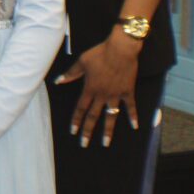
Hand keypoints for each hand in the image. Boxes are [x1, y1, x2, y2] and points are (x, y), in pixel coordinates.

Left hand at [54, 28, 140, 147]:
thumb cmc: (99, 54)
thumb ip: (70, 74)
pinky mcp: (128, 91)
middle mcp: (102, 95)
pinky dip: (133, 116)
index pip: (81, 108)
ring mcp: (116, 95)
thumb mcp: (81, 62)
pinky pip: (131, 106)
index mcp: (90, 88)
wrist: (120, 49)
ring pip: (111, 116)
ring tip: (106, 143)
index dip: (76, 120)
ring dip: (108, 130)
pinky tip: (135, 127)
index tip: (73, 131)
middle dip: (88, 131)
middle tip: (84, 144)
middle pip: (93, 116)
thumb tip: (58, 81)